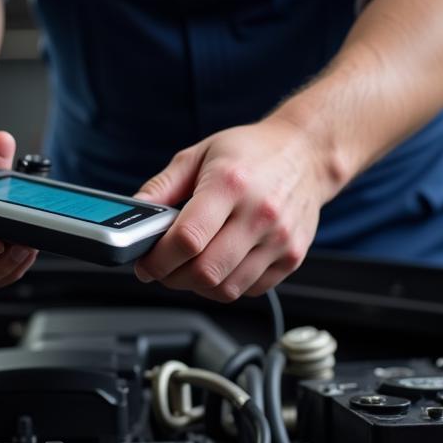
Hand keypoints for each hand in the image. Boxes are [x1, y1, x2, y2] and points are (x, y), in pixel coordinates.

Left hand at [133, 116, 337, 301]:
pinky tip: (220, 264)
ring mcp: (279, 239)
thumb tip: (135, 213)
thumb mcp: (199, 154)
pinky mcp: (292, 257)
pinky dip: (226, 285)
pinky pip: (249, 290)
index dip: (158, 259)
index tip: (146, 262)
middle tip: (162, 268)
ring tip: (189, 267)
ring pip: (226, 289)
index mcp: (231, 184)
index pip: (187, 238)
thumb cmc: (253, 152)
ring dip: (198, 286)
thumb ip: (162, 186)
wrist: (306, 154)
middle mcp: (259, 214)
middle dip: (172, 277)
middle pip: (205, 271)